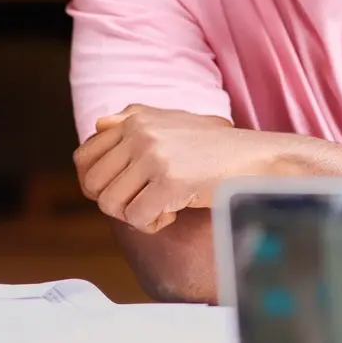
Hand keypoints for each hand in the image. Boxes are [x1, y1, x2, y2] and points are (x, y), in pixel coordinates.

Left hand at [74, 105, 261, 232]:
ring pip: (110, 204)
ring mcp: (153, 156)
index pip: (83, 157)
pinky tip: (174, 214)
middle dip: (114, 202)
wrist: (258, 160)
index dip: (95, 184)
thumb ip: (135, 121)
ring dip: (134, 215)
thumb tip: (99, 124)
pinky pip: (136, 218)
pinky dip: (152, 224)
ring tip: (160, 207)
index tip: (120, 193)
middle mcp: (139, 133)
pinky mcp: (170, 182)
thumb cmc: (217, 148)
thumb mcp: (173, 122)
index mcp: (135, 118)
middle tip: (142, 203)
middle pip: (93, 184)